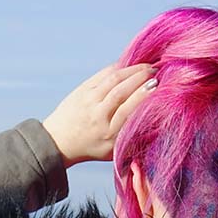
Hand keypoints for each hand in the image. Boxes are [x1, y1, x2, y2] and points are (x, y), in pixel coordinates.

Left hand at [43, 63, 157, 167]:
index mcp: (108, 134)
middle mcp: (98, 116)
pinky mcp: (82, 90)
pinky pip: (102, 74)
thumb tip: (155, 121)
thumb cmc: (93, 148)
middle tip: (157, 71)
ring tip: (147, 67)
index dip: (143, 95)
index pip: (127, 110)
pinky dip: (119, 68)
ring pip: (112, 79)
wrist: (60, 142)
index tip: (157, 85)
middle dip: (140, 78)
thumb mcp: (114, 151)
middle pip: (121, 92)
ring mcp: (88, 100)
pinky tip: (131, 66)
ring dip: (132, 70)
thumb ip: (132, 137)